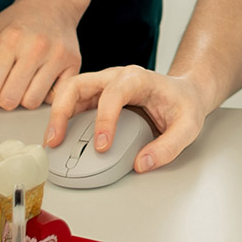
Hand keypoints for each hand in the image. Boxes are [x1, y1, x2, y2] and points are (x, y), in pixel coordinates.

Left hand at [0, 0, 81, 110]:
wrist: (53, 4)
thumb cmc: (17, 23)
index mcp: (10, 40)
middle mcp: (36, 48)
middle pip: (10, 100)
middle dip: (1, 98)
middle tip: (3, 85)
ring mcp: (58, 57)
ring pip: (32, 103)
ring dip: (22, 98)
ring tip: (21, 82)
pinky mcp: (74, 65)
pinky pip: (54, 99)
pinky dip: (44, 96)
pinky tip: (39, 81)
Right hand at [45, 66, 207, 172]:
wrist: (185, 92)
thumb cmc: (185, 103)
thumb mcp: (189, 126)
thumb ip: (169, 146)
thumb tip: (142, 164)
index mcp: (137, 78)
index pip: (112, 94)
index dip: (104, 120)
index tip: (103, 145)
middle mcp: (116, 77)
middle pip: (79, 85)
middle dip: (63, 112)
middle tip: (57, 140)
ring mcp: (104, 84)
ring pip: (70, 91)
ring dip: (57, 115)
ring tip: (52, 142)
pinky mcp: (98, 96)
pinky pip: (74, 101)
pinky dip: (63, 117)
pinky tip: (60, 136)